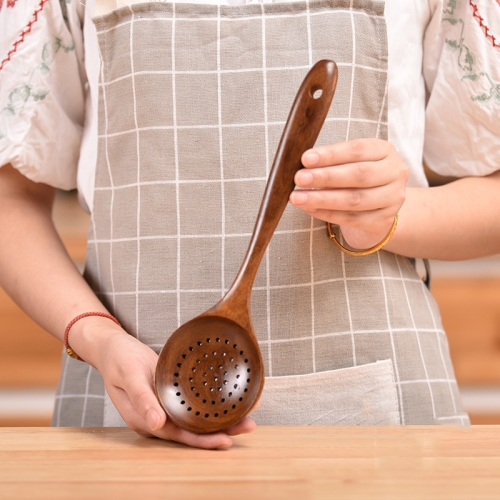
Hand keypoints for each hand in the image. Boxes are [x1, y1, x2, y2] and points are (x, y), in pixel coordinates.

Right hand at [72, 318, 256, 448]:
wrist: (114, 347)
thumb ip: (142, 399)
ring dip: (221, 417)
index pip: (180, 436)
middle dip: (222, 430)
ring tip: (248, 414)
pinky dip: (211, 402)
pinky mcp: (170, 395)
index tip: (227, 440)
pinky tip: (229, 399)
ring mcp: (165, 406)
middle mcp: (159, 417)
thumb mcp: (129, 376)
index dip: (203, 440)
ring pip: (197, 418)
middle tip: (249, 426)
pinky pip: (193, 403)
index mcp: (146, 419)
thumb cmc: (119, 360)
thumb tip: (156, 424)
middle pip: (194, 430)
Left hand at [289, 139, 408, 249]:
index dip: (330, 154)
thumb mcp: (349, 164)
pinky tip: (310, 209)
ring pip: (355, 199)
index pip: (357, 150)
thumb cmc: (356, 181)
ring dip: (322, 198)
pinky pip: (352, 219)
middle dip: (325, 177)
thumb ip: (331, 162)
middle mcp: (395, 173)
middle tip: (299, 178)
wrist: (377, 211)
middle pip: (358, 175)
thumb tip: (303, 165)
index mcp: (385, 151)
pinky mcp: (383, 222)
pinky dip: (327, 214)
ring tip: (298, 197)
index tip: (305, 158)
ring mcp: (393, 199)